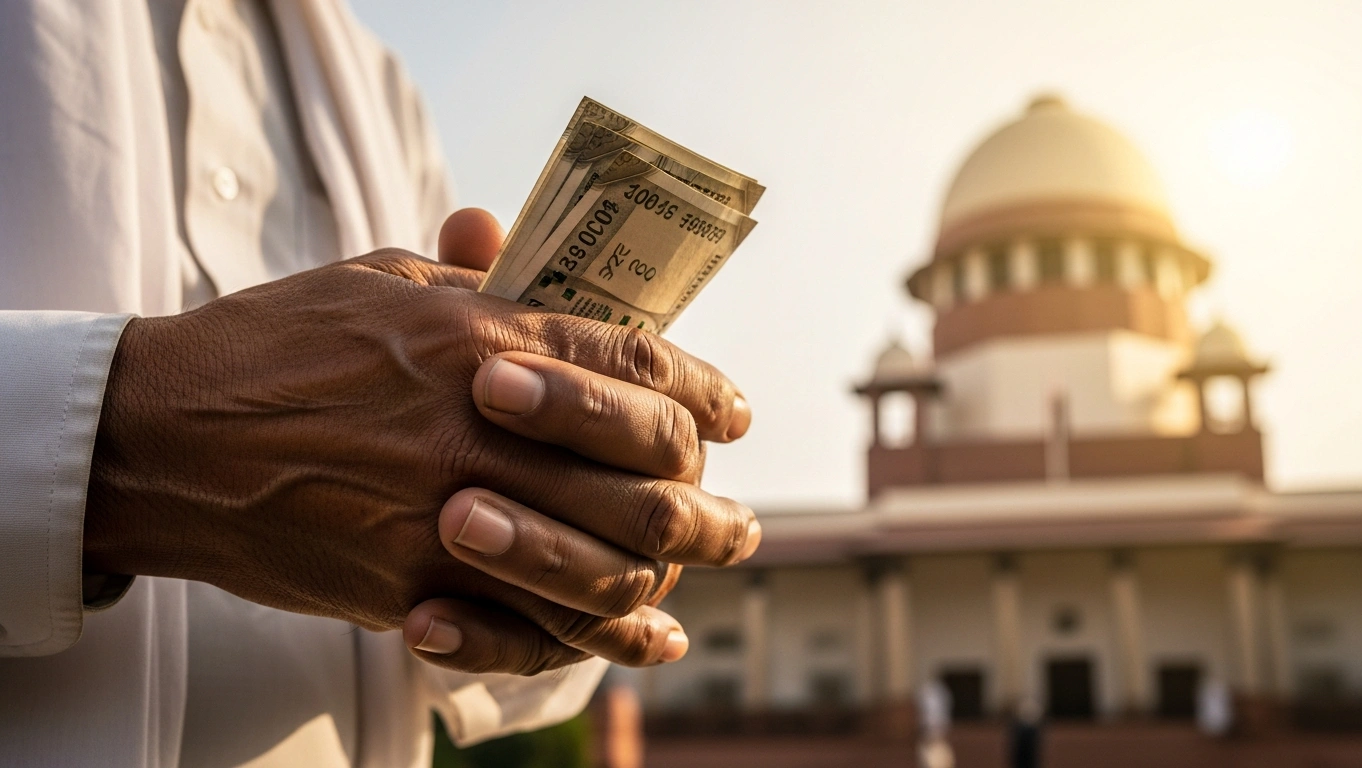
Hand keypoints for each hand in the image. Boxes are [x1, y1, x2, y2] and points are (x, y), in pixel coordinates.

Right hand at [84, 210, 756, 670]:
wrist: (164, 436)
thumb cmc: (275, 346)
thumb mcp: (381, 280)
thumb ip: (470, 274)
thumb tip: (523, 247)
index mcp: (479, 333)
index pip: (635, 362)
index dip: (702, 390)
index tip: (732, 410)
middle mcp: (478, 424)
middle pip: (642, 468)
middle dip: (707, 494)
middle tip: (739, 517)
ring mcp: (444, 512)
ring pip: (603, 556)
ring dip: (676, 568)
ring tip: (713, 568)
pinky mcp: (407, 584)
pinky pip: (530, 623)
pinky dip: (600, 637)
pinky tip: (644, 636)